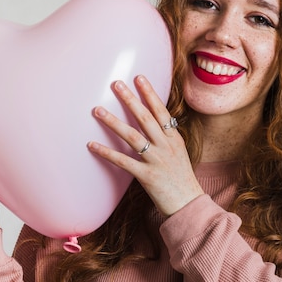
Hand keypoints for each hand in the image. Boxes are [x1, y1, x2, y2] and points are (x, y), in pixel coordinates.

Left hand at [87, 76, 203, 215]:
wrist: (189, 204)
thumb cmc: (181, 178)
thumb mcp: (179, 153)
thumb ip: (167, 137)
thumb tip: (156, 122)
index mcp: (174, 138)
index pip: (161, 110)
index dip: (150, 93)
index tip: (139, 77)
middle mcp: (166, 146)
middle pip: (146, 118)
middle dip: (130, 99)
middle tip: (116, 84)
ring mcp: (156, 160)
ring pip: (132, 136)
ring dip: (113, 122)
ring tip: (98, 110)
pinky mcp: (146, 175)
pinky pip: (123, 161)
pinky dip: (106, 152)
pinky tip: (92, 145)